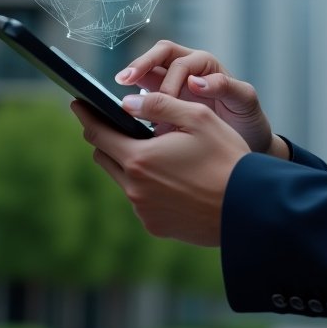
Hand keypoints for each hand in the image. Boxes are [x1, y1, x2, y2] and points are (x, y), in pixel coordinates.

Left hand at [72, 93, 248, 245]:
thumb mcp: (199, 118)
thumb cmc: (227, 158)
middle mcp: (134, 189)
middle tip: (117, 123)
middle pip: (104, 157)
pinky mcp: (156, 226)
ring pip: (122, 179)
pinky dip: (146, 184)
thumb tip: (127, 101)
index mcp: (140, 159)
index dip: (87, 116)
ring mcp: (144, 211)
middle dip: (107, 138)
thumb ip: (160, 105)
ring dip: (130, 162)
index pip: (99, 134)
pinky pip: (140, 200)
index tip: (78, 104)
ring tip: (153, 150)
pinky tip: (171, 177)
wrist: (248, 207)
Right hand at [115, 41, 286, 157]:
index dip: (170, 80)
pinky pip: (145, 92)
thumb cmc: (247, 118)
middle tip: (124, 80)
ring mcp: (174, 82)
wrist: (246, 140)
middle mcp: (189, 68)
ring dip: (133, 78)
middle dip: (142, 65)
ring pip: (148, 70)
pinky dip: (135, 100)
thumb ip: (225, 86)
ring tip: (118, 97)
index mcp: (207, 65)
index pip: (181, 63)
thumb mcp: (245, 101)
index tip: (165, 101)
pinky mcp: (165, 99)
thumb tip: (195, 82)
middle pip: (160, 54)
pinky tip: (126, 114)